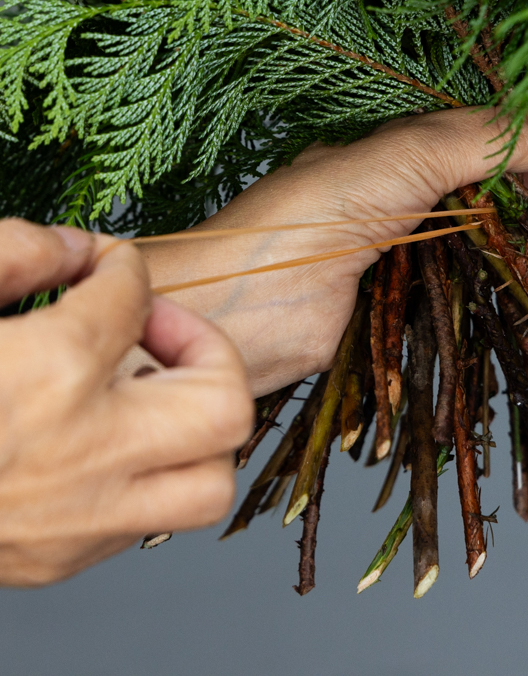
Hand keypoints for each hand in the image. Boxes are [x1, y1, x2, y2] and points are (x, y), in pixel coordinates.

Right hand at [0, 220, 252, 585]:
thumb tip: (75, 249)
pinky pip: (154, 519)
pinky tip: (106, 439)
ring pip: (209, 483)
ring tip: (148, 391)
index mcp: (46, 374)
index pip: (132, 293)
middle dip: (206, 346)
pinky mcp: (59, 560)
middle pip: (225, 403)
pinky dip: (151, 470)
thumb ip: (9, 253)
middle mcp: (80, 453)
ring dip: (197, 427)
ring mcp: (77, 520)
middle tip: (155, 328)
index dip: (121, 265)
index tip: (104, 266)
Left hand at [141, 105, 527, 393]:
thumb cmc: (312, 217)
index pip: (475, 135)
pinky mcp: (392, 301)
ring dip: (518, 235)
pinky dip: (491, 278)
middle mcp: (393, 195)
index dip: (527, 141)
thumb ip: (487, 141)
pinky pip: (453, 282)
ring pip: (471, 233)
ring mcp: (393, 250)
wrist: (244, 308)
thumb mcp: (405, 158)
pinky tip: (519, 281)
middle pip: (479, 184)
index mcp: (389, 150)